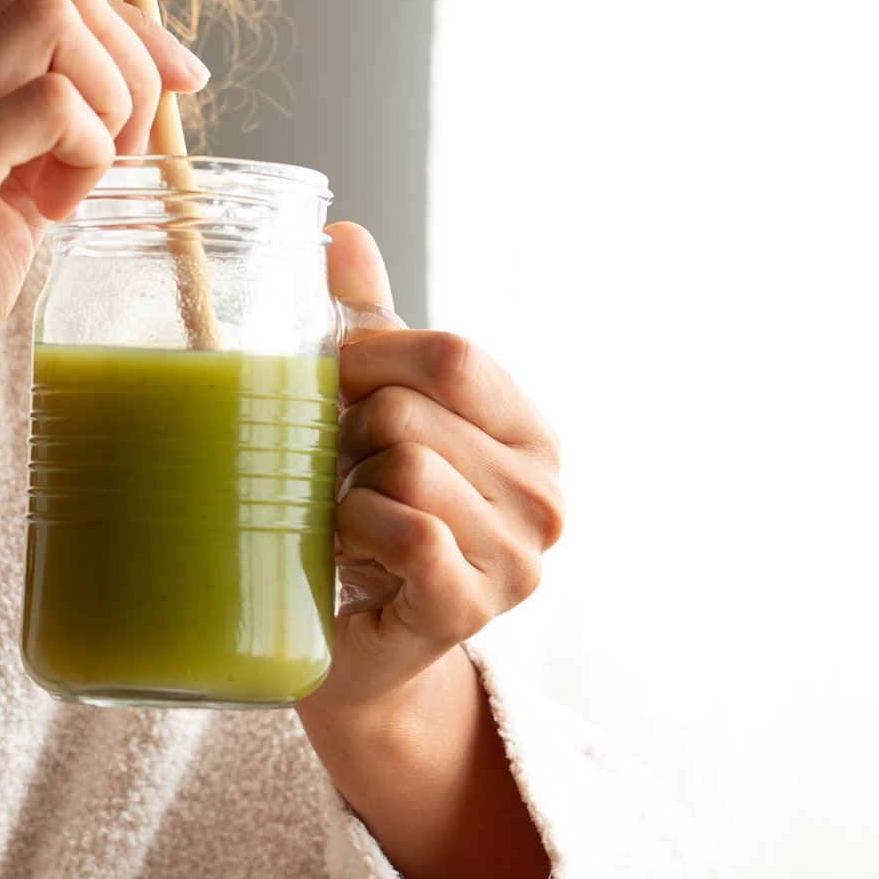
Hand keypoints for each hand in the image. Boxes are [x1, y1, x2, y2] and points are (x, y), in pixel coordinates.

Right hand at [0, 0, 205, 502]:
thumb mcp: (1, 201)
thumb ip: (43, 136)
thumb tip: (142, 79)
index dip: (134, 31)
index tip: (181, 85)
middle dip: (127, 65)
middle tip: (118, 158)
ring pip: (54, 24)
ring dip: (107, 103)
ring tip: (78, 186)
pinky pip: (48, 104)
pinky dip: (84, 151)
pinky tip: (55, 212)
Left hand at [313, 225, 565, 713]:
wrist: (359, 649)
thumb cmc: (372, 516)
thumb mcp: (378, 408)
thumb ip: (370, 324)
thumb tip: (340, 230)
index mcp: (532, 432)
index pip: (453, 354)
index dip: (370, 358)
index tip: (333, 388)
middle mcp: (545, 495)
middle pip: (413, 411)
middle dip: (347, 433)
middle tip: (338, 474)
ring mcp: (518, 559)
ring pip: (404, 468)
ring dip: (346, 489)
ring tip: (348, 516)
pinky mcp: (473, 609)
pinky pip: (406, 532)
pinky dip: (357, 530)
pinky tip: (350, 551)